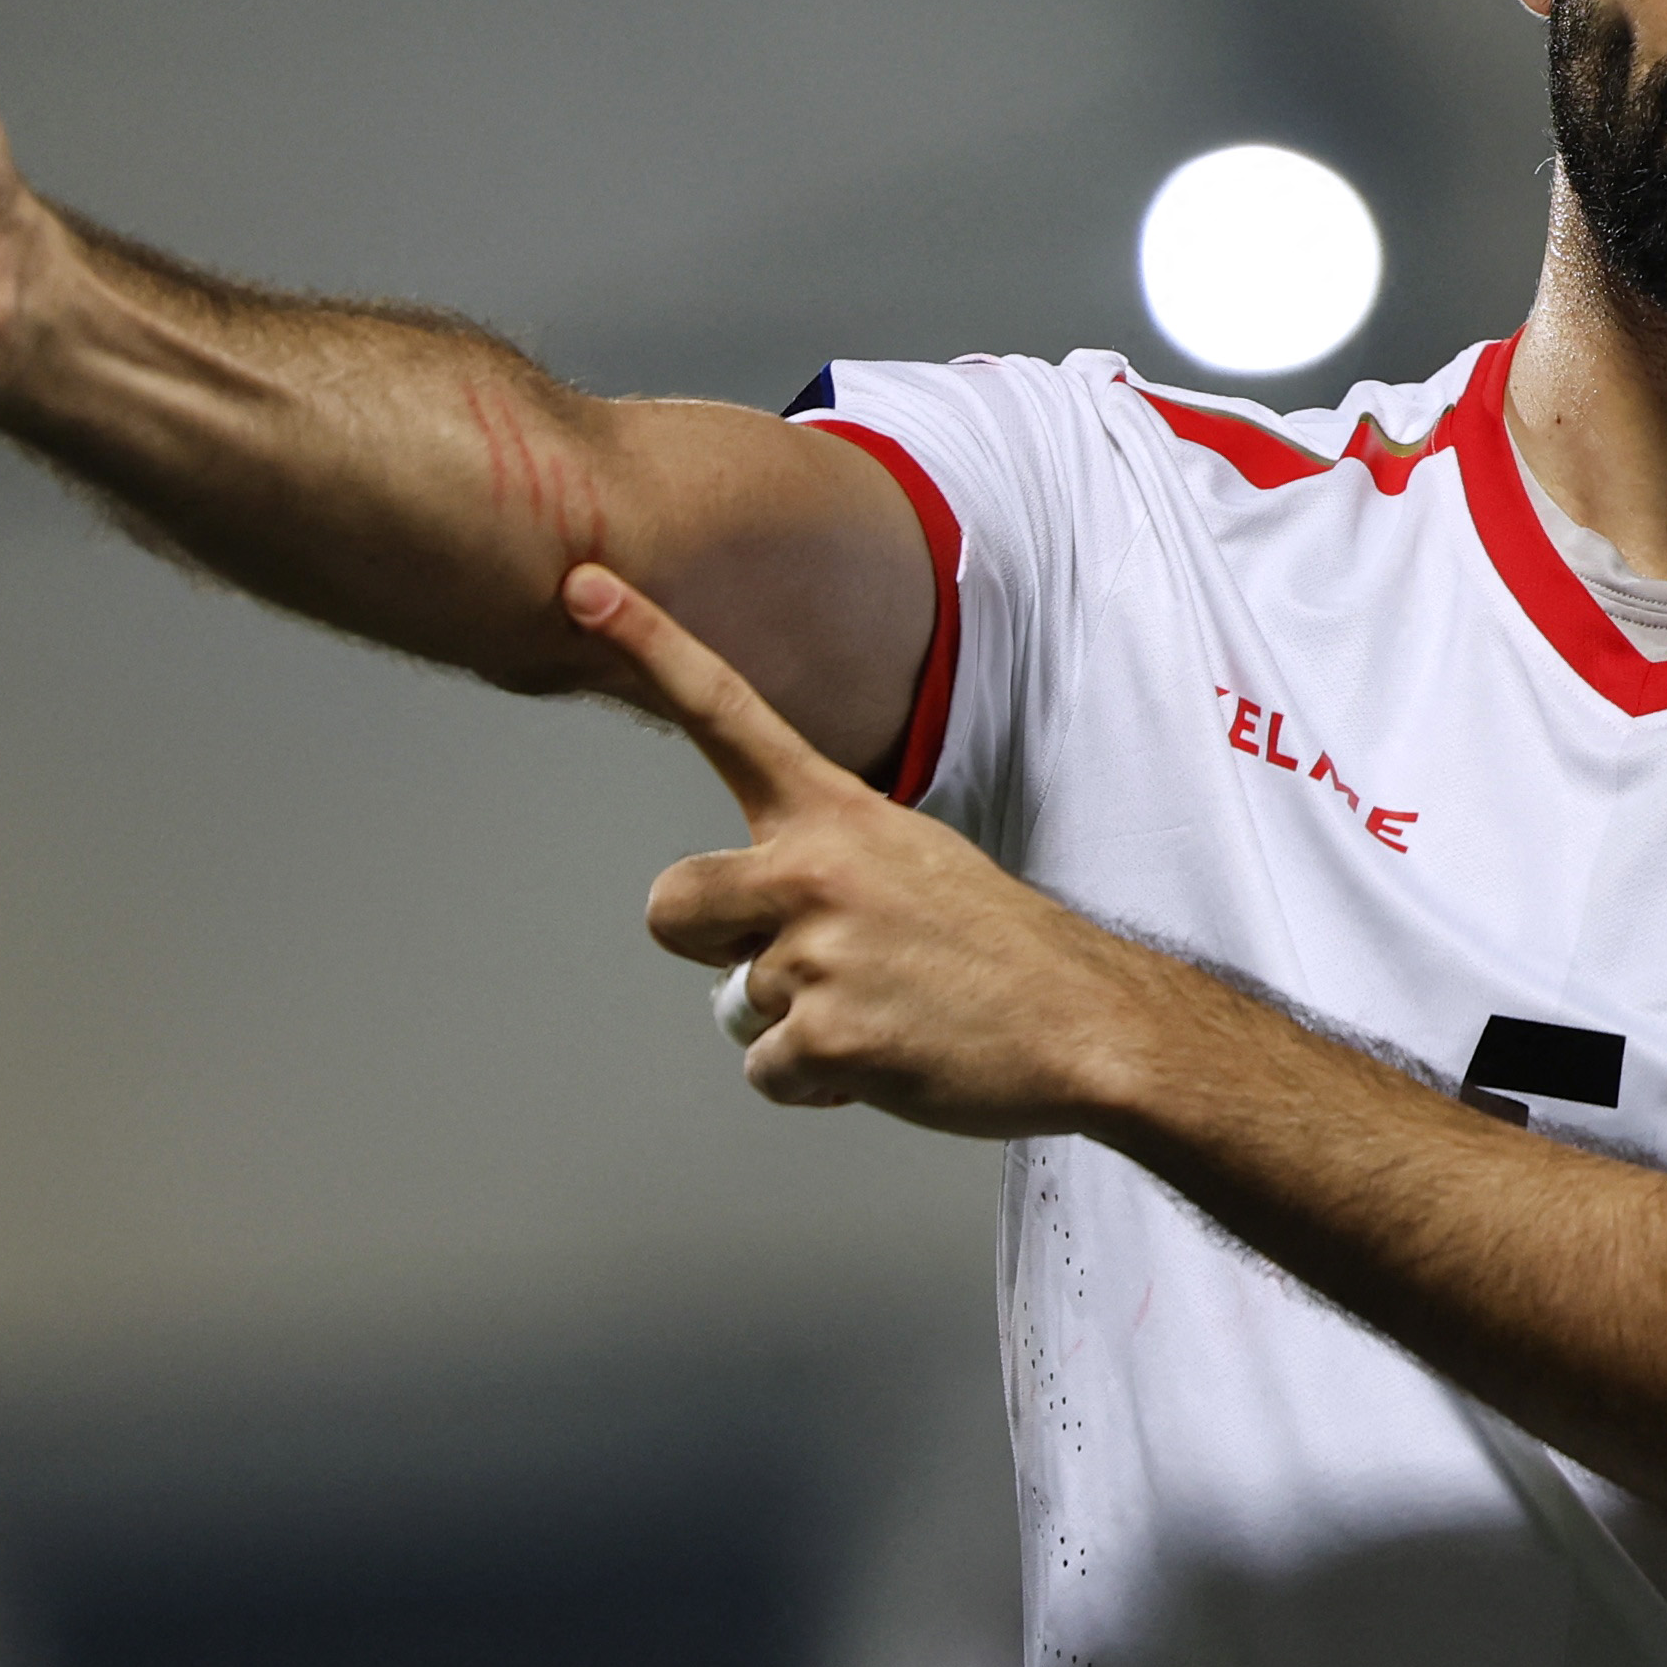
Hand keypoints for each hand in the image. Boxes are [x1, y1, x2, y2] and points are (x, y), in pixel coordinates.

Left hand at [562, 561, 1182, 1134]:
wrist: (1084, 1021)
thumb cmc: (997, 949)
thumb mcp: (911, 857)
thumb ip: (818, 864)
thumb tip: (749, 935)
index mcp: (836, 814)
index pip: (725, 712)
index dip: (649, 645)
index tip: (583, 586)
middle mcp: (815, 870)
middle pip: (670, 906)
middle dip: (713, 943)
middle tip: (800, 959)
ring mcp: (819, 955)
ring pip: (732, 1005)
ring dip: (794, 1022)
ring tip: (884, 1006)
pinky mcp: (829, 1037)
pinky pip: (765, 1070)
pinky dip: (815, 1080)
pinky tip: (887, 1054)